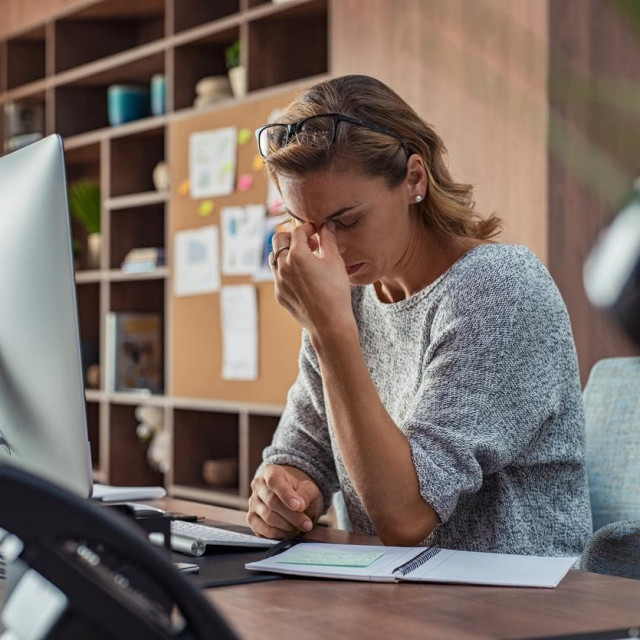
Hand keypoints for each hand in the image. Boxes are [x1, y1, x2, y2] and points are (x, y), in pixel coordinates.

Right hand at [247, 464, 322, 538]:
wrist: (292, 499)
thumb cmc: (299, 492)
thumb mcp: (308, 489)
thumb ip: (305, 495)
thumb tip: (298, 506)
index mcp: (271, 472)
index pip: (274, 481)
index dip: (286, 494)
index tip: (298, 507)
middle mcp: (258, 486)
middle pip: (272, 502)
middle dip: (292, 516)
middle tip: (307, 524)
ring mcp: (253, 503)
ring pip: (268, 518)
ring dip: (287, 526)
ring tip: (300, 527)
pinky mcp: (251, 519)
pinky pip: (264, 530)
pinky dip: (279, 534)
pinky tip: (290, 532)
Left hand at [270, 221, 354, 335]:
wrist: (329, 324)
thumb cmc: (336, 292)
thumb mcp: (335, 262)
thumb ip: (329, 239)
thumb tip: (327, 224)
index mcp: (297, 255)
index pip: (298, 231)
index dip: (308, 228)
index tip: (317, 231)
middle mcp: (283, 266)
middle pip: (278, 239)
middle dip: (292, 236)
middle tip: (308, 243)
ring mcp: (278, 281)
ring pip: (274, 257)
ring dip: (286, 253)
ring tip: (304, 259)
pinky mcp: (279, 294)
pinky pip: (278, 276)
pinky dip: (287, 270)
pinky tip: (303, 277)